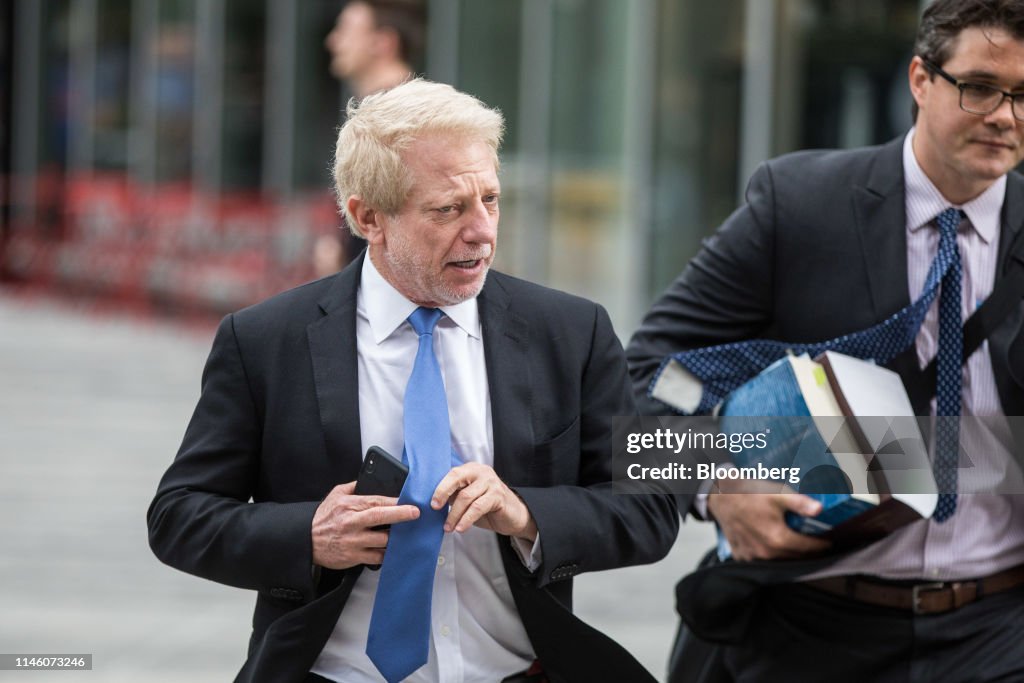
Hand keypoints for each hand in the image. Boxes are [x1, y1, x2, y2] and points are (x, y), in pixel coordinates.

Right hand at [311, 481, 419, 569]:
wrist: (305, 541)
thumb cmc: (322, 518)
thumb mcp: (335, 495)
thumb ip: (353, 487)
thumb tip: (369, 480)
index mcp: (349, 506)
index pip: (376, 501)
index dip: (395, 502)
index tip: (409, 501)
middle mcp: (352, 523)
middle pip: (381, 518)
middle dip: (401, 515)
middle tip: (415, 513)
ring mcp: (353, 542)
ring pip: (382, 540)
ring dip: (396, 537)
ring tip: (405, 534)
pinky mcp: (353, 557)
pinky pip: (377, 557)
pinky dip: (386, 553)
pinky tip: (392, 549)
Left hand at [431, 463, 536, 541]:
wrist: (513, 516)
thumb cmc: (488, 507)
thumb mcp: (468, 499)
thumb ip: (455, 495)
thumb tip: (434, 502)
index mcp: (471, 469)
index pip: (452, 473)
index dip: (440, 488)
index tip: (432, 503)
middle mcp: (481, 472)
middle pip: (457, 479)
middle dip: (443, 494)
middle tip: (435, 510)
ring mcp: (491, 482)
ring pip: (466, 497)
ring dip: (454, 515)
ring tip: (448, 527)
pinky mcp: (498, 496)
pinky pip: (477, 508)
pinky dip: (466, 519)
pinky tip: (460, 528)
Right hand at [707, 479, 830, 560]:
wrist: (721, 497)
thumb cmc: (750, 494)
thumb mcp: (778, 493)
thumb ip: (800, 503)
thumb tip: (820, 510)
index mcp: (778, 539)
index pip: (809, 549)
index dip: (822, 545)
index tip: (829, 540)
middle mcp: (766, 553)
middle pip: (796, 558)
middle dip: (807, 551)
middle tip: (814, 541)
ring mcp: (753, 557)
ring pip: (780, 562)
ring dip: (790, 555)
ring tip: (796, 543)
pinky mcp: (742, 557)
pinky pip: (763, 561)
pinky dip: (772, 556)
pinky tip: (774, 545)